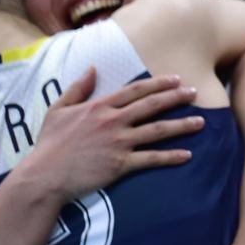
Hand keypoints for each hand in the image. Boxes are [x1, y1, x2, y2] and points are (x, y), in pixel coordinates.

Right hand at [21, 68, 203, 201]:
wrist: (43, 176)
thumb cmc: (49, 144)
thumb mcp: (58, 109)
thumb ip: (77, 88)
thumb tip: (91, 68)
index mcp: (99, 106)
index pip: (135, 90)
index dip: (158, 83)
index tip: (176, 79)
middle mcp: (113, 121)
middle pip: (152, 105)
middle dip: (177, 97)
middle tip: (196, 93)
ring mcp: (118, 143)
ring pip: (157, 131)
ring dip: (182, 125)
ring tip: (201, 122)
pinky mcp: (120, 165)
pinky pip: (151, 159)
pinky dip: (170, 157)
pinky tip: (187, 155)